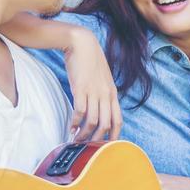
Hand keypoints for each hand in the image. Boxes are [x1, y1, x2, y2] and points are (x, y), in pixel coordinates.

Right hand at [64, 27, 121, 141]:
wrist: (81, 43)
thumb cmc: (90, 61)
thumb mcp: (102, 78)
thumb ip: (102, 93)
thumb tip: (97, 108)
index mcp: (112, 93)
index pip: (117, 119)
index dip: (114, 135)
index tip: (108, 145)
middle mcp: (105, 94)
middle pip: (105, 124)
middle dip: (96, 138)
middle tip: (87, 146)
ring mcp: (94, 92)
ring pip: (92, 121)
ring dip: (84, 133)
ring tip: (77, 139)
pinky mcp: (81, 88)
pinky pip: (80, 111)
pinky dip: (75, 122)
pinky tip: (71, 127)